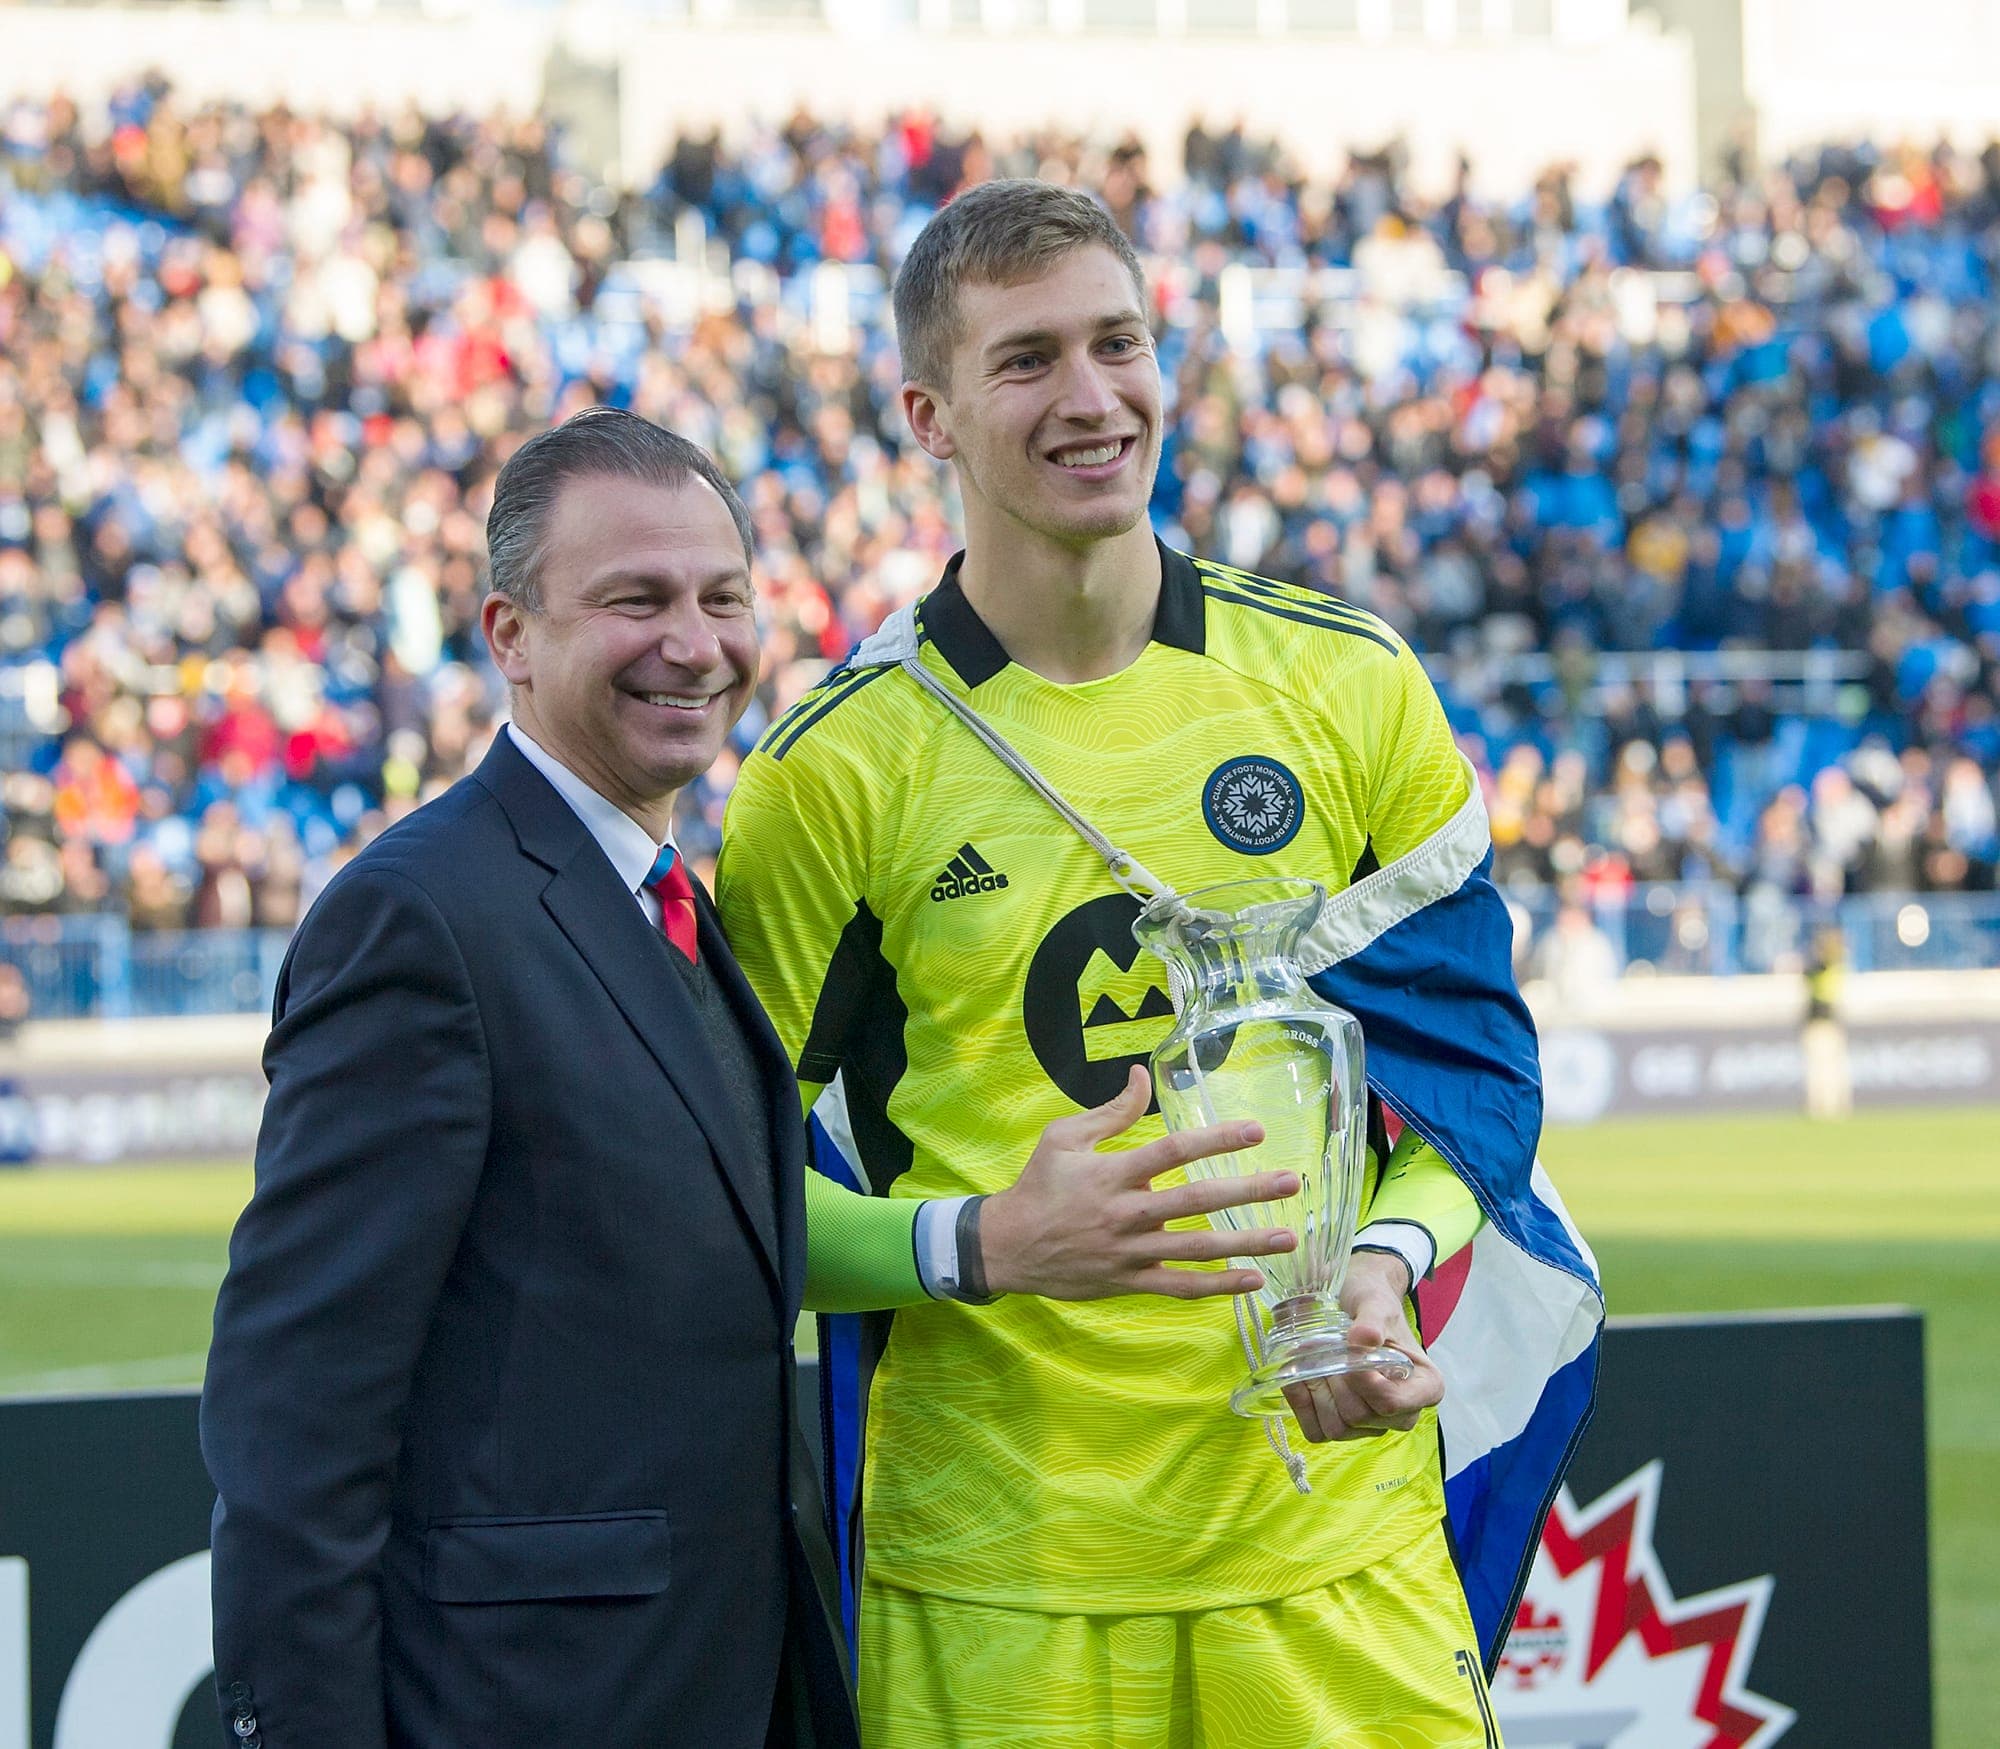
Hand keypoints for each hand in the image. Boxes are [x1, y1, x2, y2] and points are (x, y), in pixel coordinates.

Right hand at [979, 1065, 1299, 1301]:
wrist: (1006, 1247)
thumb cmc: (1038, 1186)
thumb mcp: (1063, 1137)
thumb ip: (1111, 1111)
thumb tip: (1142, 1074)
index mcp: (1112, 1174)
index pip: (1172, 1152)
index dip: (1215, 1140)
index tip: (1255, 1131)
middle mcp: (1126, 1213)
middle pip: (1195, 1201)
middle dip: (1247, 1192)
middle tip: (1289, 1183)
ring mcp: (1129, 1252)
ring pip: (1196, 1250)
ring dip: (1246, 1244)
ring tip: (1289, 1238)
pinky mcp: (1129, 1282)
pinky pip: (1180, 1287)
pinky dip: (1218, 1287)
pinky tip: (1253, 1281)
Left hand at [1282, 1250, 1444, 1442]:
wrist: (1359, 1306)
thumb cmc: (1375, 1304)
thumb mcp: (1376, 1303)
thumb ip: (1372, 1320)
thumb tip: (1363, 1338)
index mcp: (1426, 1387)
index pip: (1392, 1403)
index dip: (1363, 1383)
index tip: (1348, 1352)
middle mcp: (1404, 1413)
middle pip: (1359, 1415)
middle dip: (1333, 1380)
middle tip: (1321, 1346)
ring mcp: (1375, 1424)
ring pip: (1337, 1428)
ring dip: (1316, 1391)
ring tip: (1311, 1358)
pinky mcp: (1347, 1427)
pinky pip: (1318, 1432)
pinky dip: (1302, 1405)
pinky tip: (1297, 1377)